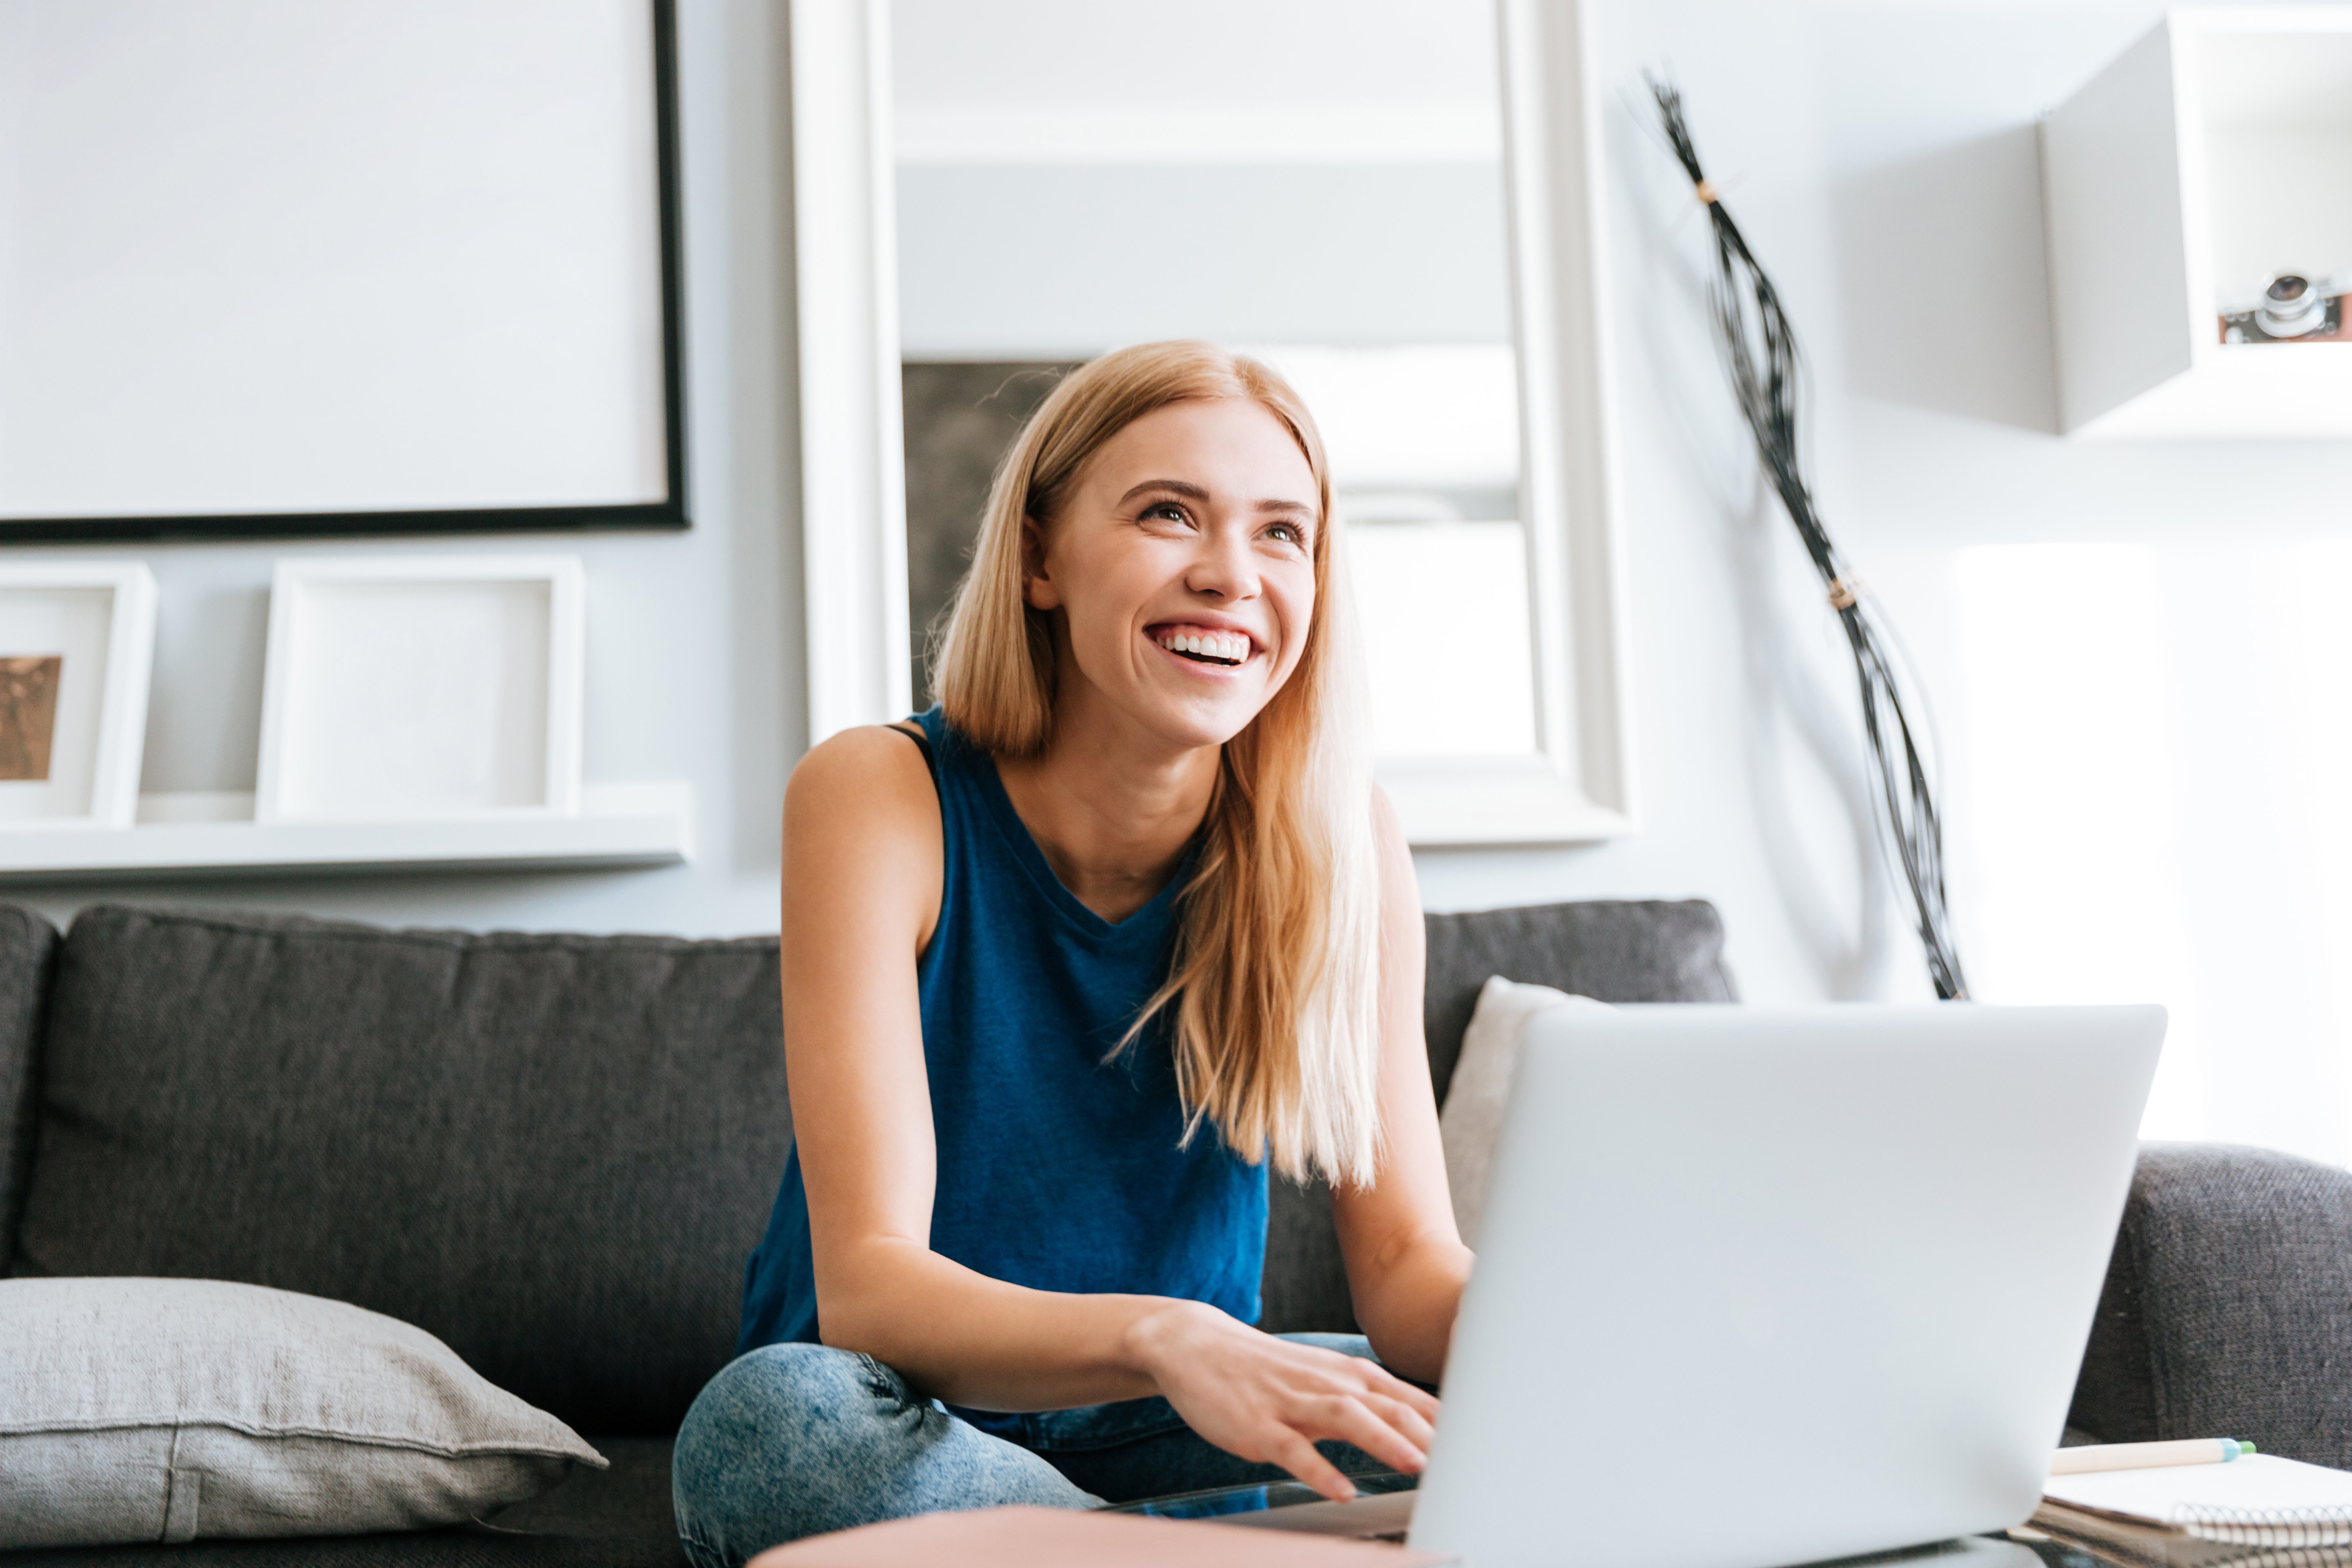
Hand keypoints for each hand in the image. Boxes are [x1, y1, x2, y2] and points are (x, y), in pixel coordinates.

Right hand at [1123, 1301, 1440, 1501]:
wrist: (1197, 1346)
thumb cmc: (1269, 1370)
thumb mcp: (1324, 1377)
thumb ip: (1369, 1401)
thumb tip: (1421, 1427)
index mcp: (1348, 1375)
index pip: (1409, 1397)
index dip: (1448, 1421)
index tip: (1484, 1442)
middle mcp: (1327, 1384)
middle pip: (1388, 1405)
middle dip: (1430, 1433)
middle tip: (1466, 1459)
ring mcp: (1292, 1403)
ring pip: (1347, 1419)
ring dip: (1385, 1441)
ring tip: (1417, 1466)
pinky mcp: (1259, 1426)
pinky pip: (1293, 1450)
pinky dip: (1319, 1470)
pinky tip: (1341, 1489)